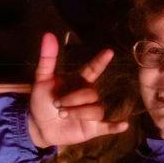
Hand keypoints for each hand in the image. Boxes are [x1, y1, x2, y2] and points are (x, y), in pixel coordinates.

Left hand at [26, 32, 129, 148]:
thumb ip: (47, 59)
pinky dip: (116, 126)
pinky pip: (109, 126)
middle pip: (91, 94)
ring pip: (96, 110)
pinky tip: (123, 124)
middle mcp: (89, 95)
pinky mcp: (94, 128)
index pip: (93, 69)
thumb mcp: (42, 79)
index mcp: (79, 82)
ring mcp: (93, 112)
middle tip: (57, 104)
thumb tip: (48, 34)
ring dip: (78, 113)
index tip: (109, 51)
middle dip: (73, 99)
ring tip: (62, 115)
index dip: (100, 61)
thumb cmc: (42, 100)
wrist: (39, 125)